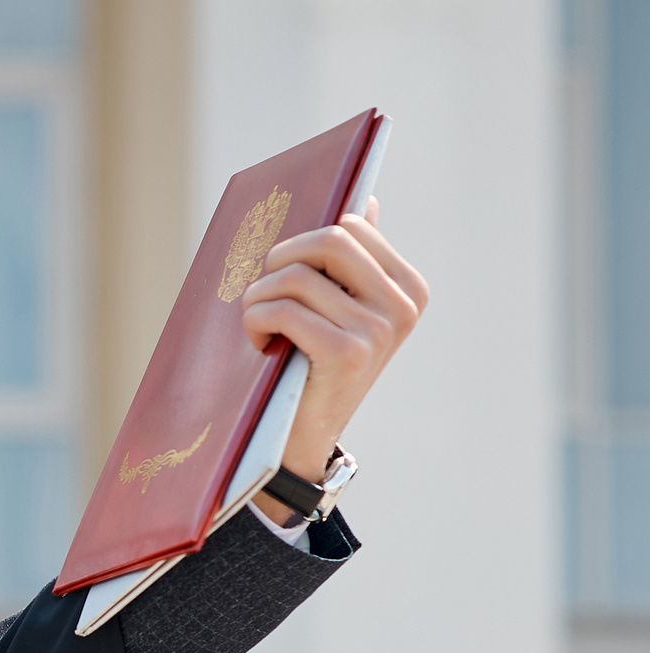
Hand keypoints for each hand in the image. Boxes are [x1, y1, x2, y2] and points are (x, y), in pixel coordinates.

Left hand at [239, 198, 429, 521]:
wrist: (301, 440)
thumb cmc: (309, 366)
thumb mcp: (336, 310)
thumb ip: (353, 261)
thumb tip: (367, 202)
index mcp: (407, 286)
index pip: (349, 226)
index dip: (302, 244)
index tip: (285, 276)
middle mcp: (403, 305)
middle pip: (327, 239)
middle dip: (279, 260)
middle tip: (262, 291)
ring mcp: (380, 329)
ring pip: (296, 276)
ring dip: (258, 298)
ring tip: (257, 326)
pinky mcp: (348, 353)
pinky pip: (284, 310)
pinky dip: (255, 321)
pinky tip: (258, 344)